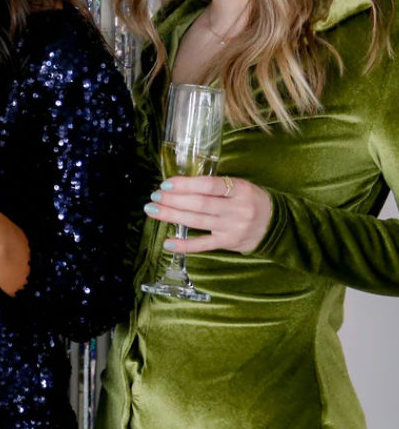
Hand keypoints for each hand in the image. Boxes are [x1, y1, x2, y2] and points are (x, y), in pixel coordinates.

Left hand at [145, 174, 271, 253]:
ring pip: (197, 221)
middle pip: (200, 204)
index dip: (186, 184)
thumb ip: (215, 186)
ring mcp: (233, 228)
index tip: (166, 184)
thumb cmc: (250, 200)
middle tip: (154, 196)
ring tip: (153, 210)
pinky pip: (204, 245)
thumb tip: (179, 185)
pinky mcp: (229, 243)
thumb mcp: (240, 186)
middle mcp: (237, 209)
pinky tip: (168, 243)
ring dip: (172, 215)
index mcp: (240, 189)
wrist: (275, 225)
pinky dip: (185, 245)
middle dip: (173, 200)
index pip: (209, 185)